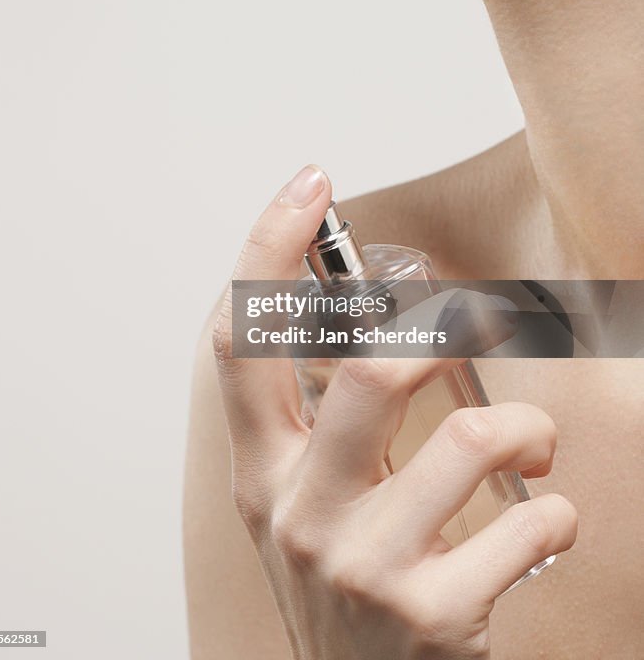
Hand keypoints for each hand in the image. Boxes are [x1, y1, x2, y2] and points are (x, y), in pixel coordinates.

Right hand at [213, 165, 577, 659]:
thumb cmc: (349, 587)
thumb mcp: (309, 503)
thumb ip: (322, 423)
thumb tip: (379, 321)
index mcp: (263, 472)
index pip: (243, 340)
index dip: (269, 250)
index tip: (308, 183)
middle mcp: (299, 513)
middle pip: (368, 374)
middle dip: (440, 330)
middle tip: (471, 320)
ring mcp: (361, 567)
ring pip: (468, 438)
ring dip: (526, 427)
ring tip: (531, 445)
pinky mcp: (429, 617)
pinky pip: (528, 525)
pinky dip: (556, 514)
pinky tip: (541, 528)